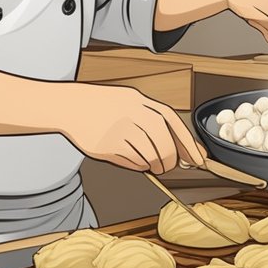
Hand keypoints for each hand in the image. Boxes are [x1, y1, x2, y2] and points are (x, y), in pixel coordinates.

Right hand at [59, 84, 207, 172]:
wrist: (69, 106)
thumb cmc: (101, 105)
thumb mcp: (129, 101)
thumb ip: (152, 118)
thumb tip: (181, 146)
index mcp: (138, 100)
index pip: (172, 121)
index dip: (188, 142)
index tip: (198, 157)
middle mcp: (130, 114)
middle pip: (163, 142)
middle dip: (171, 159)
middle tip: (170, 165)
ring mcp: (118, 130)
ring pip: (149, 155)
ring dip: (156, 165)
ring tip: (154, 165)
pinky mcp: (106, 146)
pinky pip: (132, 162)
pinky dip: (138, 166)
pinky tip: (136, 161)